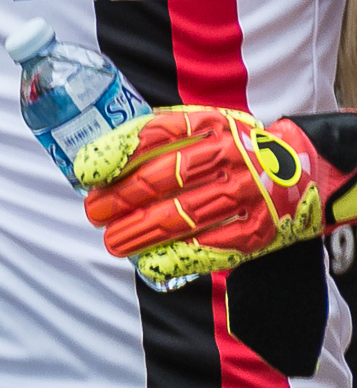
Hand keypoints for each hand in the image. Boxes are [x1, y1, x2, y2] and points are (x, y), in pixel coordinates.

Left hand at [77, 105, 351, 284]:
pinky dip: (173, 256)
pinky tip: (147, 262)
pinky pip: (209, 247)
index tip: (86, 173)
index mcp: (213, 125)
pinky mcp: (258, 229)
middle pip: (163, 179)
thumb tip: (98, 163)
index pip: (156, 133)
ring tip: (113, 241)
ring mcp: (246, 193)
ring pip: (181, 216)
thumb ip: (158, 137)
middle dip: (119, 199)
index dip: (117, 153)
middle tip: (94, 212)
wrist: (302, 168)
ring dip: (139, 232)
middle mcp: (231, 156)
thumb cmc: (233, 149)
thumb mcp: (204, 128)